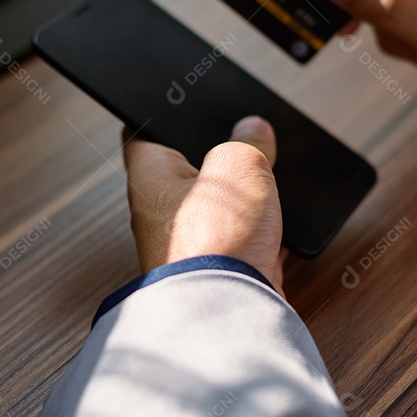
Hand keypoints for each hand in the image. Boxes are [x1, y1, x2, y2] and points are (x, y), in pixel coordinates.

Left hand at [122, 116, 286, 293]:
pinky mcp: (210, 269)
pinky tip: (275, 223)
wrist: (227, 311)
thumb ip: (246, 141)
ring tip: (266, 178)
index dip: (162, 116)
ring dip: (238, 194)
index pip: (141, 134)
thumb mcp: (239, 165)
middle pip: (184, 170)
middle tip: (241, 137)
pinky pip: (233, 237)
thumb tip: (253, 129)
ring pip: (212, 206)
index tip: (179, 106)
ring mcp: (183, 244)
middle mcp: (156, 212)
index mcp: (147, 177)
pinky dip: (252, 228)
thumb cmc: (216, 238)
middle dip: (213, 155)